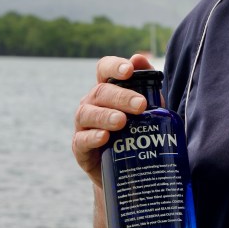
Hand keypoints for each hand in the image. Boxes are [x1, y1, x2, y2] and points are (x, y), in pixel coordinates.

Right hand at [72, 53, 153, 186]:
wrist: (127, 169)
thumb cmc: (137, 130)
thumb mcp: (148, 108)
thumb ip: (147, 84)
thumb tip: (139, 58)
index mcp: (107, 89)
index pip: (104, 69)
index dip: (114, 66)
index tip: (129, 70)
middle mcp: (91, 103)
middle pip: (101, 92)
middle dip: (121, 97)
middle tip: (140, 105)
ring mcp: (83, 125)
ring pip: (88, 114)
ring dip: (106, 116)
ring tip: (122, 121)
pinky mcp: (80, 148)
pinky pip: (82, 140)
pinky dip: (93, 137)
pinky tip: (105, 138)